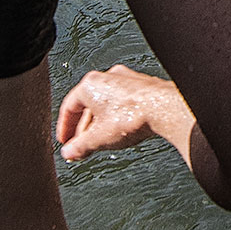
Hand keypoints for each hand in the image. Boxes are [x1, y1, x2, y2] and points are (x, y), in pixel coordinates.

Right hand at [57, 65, 184, 162]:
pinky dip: (117, 118)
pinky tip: (121, 132)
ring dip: (100, 125)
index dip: (65, 127)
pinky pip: (124, 104)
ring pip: (107, 105)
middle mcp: (108, 77)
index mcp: (91, 85)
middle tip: (82, 147)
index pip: (70, 107)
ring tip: (100, 143)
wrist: (164, 108)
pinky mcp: (144, 87)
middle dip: (84, 129)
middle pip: (88, 106)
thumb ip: (80, 146)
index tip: (65, 141)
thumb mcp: (98, 138)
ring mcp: (127, 81)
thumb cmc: (132, 116)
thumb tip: (70, 152)